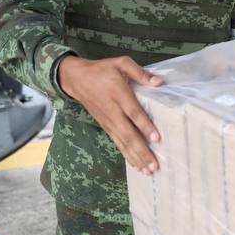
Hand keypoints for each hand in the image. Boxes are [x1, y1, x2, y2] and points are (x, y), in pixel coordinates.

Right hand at [57, 55, 163, 174]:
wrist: (76, 79)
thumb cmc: (102, 70)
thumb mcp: (121, 63)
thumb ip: (139, 72)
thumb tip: (158, 82)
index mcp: (119, 94)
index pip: (133, 112)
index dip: (144, 125)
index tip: (156, 138)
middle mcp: (113, 111)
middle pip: (128, 134)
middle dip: (141, 151)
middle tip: (154, 165)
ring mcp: (108, 121)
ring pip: (122, 142)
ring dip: (135, 157)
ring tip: (148, 170)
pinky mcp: (105, 126)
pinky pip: (117, 142)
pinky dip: (126, 155)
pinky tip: (136, 165)